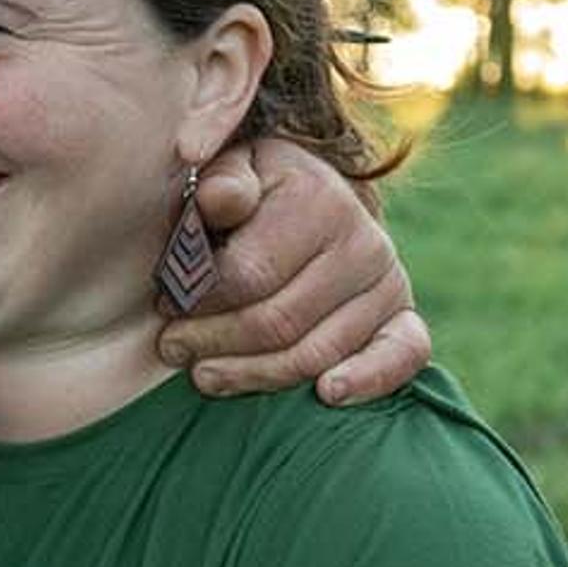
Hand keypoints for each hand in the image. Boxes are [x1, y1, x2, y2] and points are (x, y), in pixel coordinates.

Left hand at [159, 138, 428, 404]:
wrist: (308, 202)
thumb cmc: (253, 195)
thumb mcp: (230, 172)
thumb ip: (220, 183)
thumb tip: (218, 198)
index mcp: (318, 196)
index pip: (247, 274)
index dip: (196, 299)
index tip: (164, 304)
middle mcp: (362, 238)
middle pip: (277, 321)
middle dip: (214, 341)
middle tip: (173, 348)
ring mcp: (388, 280)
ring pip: (317, 352)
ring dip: (255, 374)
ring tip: (205, 375)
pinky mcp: (403, 316)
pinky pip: (401, 355)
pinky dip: (366, 379)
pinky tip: (326, 394)